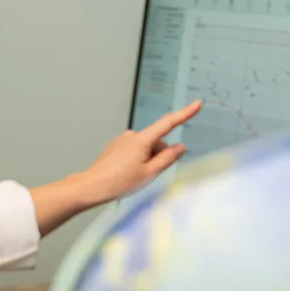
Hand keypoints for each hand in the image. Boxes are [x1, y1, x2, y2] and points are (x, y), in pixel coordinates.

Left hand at [70, 100, 201, 208]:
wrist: (92, 186)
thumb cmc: (118, 182)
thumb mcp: (149, 173)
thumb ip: (167, 158)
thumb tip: (180, 147)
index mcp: (142, 140)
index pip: (168, 123)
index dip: (185, 114)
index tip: (197, 104)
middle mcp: (131, 135)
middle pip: (157, 142)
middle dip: (158, 156)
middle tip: (147, 174)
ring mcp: (122, 140)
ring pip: (146, 148)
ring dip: (147, 159)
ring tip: (134, 176)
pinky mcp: (116, 146)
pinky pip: (135, 150)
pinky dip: (137, 160)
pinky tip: (126, 173)